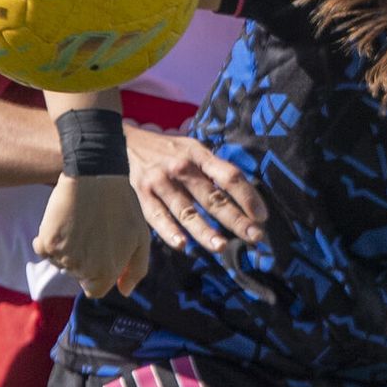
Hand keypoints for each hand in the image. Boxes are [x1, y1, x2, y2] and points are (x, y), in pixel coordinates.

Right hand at [33, 173, 149, 298]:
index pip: (95, 289)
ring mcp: (64, 256)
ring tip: (77, 222)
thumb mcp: (140, 238)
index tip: (98, 251)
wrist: (96, 175)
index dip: (97, 273)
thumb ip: (136, 270)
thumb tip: (124, 291)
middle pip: (76, 275)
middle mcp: (84, 269)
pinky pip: (42, 249)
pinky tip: (60, 220)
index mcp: (107, 272)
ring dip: (64, 248)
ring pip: (59, 262)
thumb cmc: (122, 205)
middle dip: (82, 259)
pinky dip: (47, 238)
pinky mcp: (48, 242)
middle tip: (90, 230)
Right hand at [124, 125, 266, 256]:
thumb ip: (213, 170)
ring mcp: (161, 181)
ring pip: (186, 210)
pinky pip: (157, 216)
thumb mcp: (192, 149)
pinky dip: (169, 231)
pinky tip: (182, 245)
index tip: (262, 216)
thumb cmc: (167, 150)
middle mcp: (182, 167)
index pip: (229, 176)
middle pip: (213, 196)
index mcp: (199, 155)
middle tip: (255, 236)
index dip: (248, 196)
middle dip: (236, 218)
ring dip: (204, 230)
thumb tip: (244, 195)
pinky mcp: (142, 194)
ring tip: (221, 246)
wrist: (124, 140)